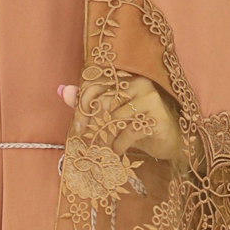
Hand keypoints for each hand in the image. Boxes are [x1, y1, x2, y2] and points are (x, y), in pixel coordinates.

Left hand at [58, 78, 178, 163]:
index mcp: (123, 77)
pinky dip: (120, 144)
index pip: (95, 85)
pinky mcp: (158, 114)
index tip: (78, 128)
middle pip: (103, 101)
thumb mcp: (110, 116)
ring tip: (106, 149)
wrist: (168, 141)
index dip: (82, 106)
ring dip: (107, 138)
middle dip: (93, 125)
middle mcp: (137, 81)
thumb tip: (61, 91)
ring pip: (115, 117)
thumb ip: (87, 103)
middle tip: (90, 142)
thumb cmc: (137, 126)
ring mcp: (149, 96)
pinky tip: (118, 152)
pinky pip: (130, 130)